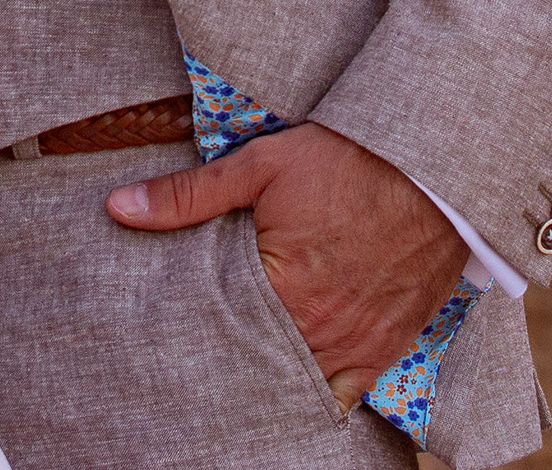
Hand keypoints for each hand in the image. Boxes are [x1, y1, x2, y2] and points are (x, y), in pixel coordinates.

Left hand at [105, 123, 465, 391]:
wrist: (432, 164)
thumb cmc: (348, 159)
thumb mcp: (262, 165)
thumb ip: (188, 195)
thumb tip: (118, 207)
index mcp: (284, 289)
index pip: (222, 332)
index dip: (197, 332)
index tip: (173, 336)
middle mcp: (322, 328)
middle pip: (260, 364)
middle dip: (232, 360)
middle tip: (200, 359)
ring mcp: (359, 343)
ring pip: (300, 383)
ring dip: (272, 375)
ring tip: (241, 367)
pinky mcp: (389, 344)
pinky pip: (347, 392)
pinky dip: (320, 392)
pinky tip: (295, 383)